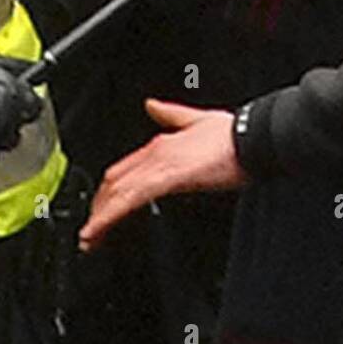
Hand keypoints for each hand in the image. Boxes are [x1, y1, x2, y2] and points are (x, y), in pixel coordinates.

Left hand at [79, 100, 245, 250]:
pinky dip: (110, 215)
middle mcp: (154, 153)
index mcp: (161, 144)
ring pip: (117, 192)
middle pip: (114, 182)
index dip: (108, 189)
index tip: (100, 207)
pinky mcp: (168, 177)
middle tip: (91, 231)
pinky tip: (100, 229)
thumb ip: (171, 114)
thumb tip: (151, 106)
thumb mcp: (197, 119)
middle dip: (99, 206)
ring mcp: (159, 165)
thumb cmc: (233, 134)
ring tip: (89, 238)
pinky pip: (130, 199)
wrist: (252, 136)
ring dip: (99, 216)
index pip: (124, 169)